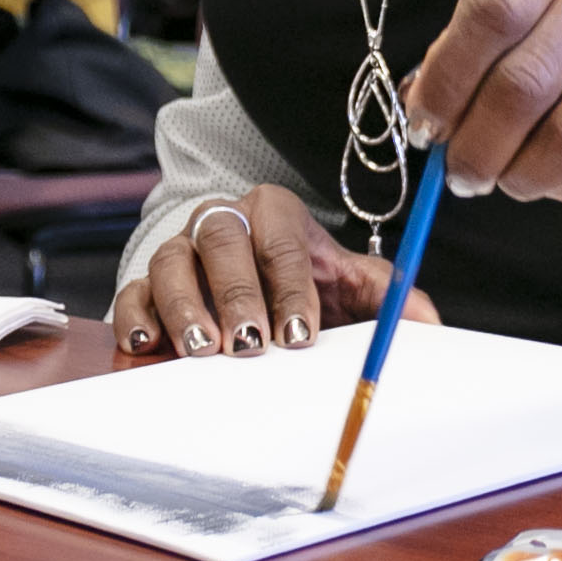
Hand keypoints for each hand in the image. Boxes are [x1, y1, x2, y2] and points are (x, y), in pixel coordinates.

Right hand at [109, 185, 427, 361]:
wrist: (259, 286)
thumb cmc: (309, 283)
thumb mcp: (353, 284)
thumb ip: (392, 299)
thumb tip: (430, 325)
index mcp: (275, 211)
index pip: (281, 241)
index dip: (290, 287)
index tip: (300, 333)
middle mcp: (222, 221)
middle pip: (220, 240)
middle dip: (236, 294)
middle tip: (249, 344)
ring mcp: (179, 251)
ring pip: (170, 263)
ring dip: (184, 306)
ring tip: (202, 349)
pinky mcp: (145, 285)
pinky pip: (131, 293)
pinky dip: (136, 319)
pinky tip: (147, 347)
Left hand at [407, 0, 561, 200]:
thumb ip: (496, 15)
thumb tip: (424, 93)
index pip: (492, 8)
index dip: (447, 77)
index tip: (425, 121)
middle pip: (524, 78)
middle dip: (476, 141)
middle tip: (459, 169)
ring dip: (518, 171)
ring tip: (501, 177)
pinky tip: (548, 175)